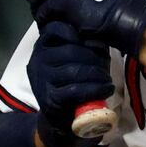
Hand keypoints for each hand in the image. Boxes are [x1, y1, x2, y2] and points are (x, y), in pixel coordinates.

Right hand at [27, 23, 115, 146]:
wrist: (62, 118)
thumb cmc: (73, 81)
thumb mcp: (76, 57)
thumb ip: (84, 42)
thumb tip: (103, 32)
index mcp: (42, 45)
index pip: (57, 28)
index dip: (82, 34)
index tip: (99, 45)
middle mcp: (37, 60)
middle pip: (71, 50)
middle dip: (94, 57)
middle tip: (106, 66)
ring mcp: (41, 80)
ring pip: (74, 70)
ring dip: (98, 74)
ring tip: (107, 80)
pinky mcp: (49, 99)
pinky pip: (76, 90)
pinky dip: (95, 89)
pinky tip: (106, 89)